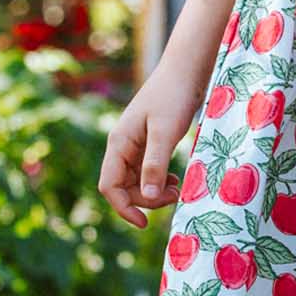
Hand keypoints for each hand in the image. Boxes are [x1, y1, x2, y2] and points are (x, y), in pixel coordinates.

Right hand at [98, 64, 204, 227]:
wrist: (185, 71)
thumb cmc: (174, 97)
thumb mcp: (166, 132)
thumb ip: (155, 164)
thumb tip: (148, 197)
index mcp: (119, 143)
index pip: (109, 186)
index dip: (123, 208)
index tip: (145, 224)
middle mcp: (122, 146)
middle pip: (122, 187)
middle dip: (145, 200)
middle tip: (174, 196)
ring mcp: (135, 145)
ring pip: (136, 181)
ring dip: (154, 192)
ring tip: (177, 188)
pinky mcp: (149, 143)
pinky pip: (147, 171)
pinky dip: (159, 180)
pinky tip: (175, 179)